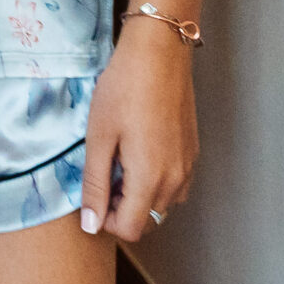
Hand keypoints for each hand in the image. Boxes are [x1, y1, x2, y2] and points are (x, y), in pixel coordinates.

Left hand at [79, 20, 198, 241]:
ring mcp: (189, 167)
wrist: (159, 53)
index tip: (92, 192)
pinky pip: (174, 185)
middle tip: (103, 173)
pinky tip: (138, 152)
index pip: (130, 229)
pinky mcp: (193, 153)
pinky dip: (155, 182)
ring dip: (139, 196)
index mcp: (151, 180)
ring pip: (162, 204)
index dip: (105, 219)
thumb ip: (95, 185)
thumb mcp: (99, 137)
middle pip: (148, 220)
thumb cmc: (123, 90)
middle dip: (121, 209)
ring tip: (119, 160)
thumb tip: (91, 225)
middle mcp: (176, 181)